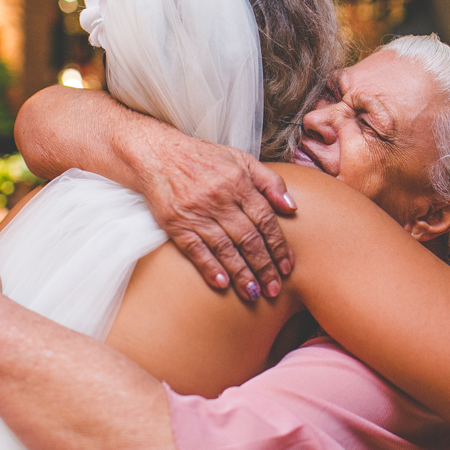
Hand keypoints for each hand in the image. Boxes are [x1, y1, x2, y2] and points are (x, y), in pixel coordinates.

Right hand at [132, 131, 297, 299]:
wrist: (157, 154)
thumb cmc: (203, 158)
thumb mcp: (241, 159)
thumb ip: (270, 181)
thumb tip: (291, 207)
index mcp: (239, 182)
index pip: (265, 219)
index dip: (278, 246)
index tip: (287, 268)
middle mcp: (219, 198)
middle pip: (248, 238)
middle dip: (263, 267)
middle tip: (274, 290)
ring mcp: (196, 212)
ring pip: (225, 248)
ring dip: (241, 273)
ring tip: (253, 294)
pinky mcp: (175, 223)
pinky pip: (195, 249)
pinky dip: (209, 267)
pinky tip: (221, 283)